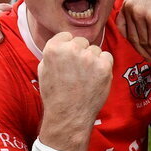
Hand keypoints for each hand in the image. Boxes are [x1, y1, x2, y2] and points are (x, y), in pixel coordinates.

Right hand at [38, 32, 113, 150]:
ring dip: (93, 60)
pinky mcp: (104, 66)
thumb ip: (53, 53)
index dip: (69, 47)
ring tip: (86, 77)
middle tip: (78, 71)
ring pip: (96, 50)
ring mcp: (89, 57)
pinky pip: (107, 57)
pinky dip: (104, 66)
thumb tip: (64, 42)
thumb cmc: (55, 95)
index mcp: (53, 48)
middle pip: (82, 41)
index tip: (69, 59)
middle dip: (81, 53)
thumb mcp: (43, 70)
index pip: (67, 36)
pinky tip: (95, 78)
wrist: (69, 115)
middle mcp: (72, 49)